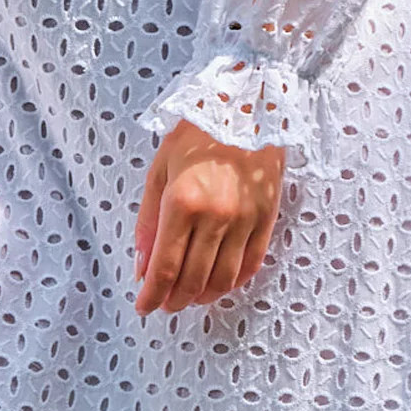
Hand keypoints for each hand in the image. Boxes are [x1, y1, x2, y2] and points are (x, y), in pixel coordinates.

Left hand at [133, 120, 284, 315]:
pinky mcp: (268, 217)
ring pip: (224, 278)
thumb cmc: (197, 132)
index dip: (152, 294)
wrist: (247, 104)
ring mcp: (246, 219)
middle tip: (164, 304)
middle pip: (193, 279)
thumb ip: (148, 220)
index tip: (143, 306)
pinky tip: (219, 283)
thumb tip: (142, 266)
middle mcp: (216, 216)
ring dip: (203, 295)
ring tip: (189, 297)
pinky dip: (234, 281)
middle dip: (175, 299)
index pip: (166, 267)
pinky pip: (251, 263)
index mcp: (183, 202)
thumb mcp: (160, 169)